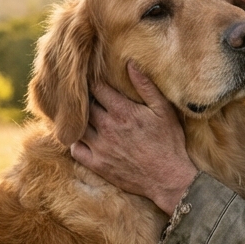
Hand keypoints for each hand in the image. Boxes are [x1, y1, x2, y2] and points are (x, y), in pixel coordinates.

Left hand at [70, 62, 199, 213]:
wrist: (169, 179)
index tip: (92, 80)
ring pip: (77, 126)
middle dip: (83, 99)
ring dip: (78, 119)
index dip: (93, 82)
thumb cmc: (169, 143)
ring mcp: (100, 147)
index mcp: (123, 111)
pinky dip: (75, 142)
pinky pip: (75, 149)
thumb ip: (146, 87)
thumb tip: (130, 64)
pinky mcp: (97, 164)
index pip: (96, 88)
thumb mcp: (164, 111)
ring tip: (82, 116)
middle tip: (84, 96)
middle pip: (84, 106)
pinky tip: (83, 138)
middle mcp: (107, 127)